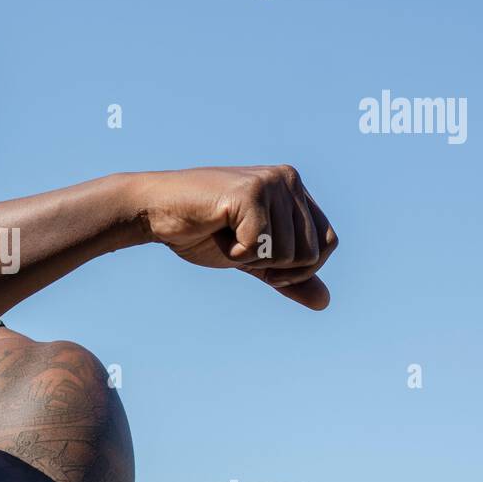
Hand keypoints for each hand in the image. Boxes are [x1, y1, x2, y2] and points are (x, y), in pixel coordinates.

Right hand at [139, 166, 338, 309]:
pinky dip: (235, 252)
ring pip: (288, 253)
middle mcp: (288, 179)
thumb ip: (288, 277)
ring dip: (250, 259)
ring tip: (226, 235)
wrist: (155, 212)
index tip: (263, 265)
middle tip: (240, 248)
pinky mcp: (250, 192)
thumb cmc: (201, 231)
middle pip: (311, 253)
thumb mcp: (253, 259)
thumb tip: (325, 303)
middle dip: (273, 267)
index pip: (327, 243)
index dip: (298, 268)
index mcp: (294, 189)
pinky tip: (216, 231)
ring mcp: (271, 182)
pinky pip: (260, 246)